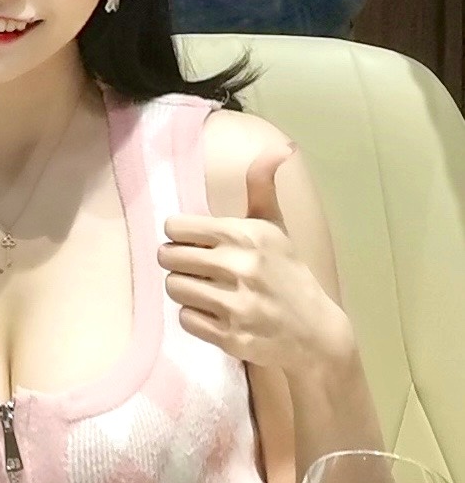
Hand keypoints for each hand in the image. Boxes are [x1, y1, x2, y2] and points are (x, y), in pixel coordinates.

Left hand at [162, 147, 355, 379]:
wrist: (315, 333)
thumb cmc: (287, 273)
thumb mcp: (275, 228)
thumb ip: (263, 187)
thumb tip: (281, 147)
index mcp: (245, 235)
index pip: (175, 227)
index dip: (180, 235)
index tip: (196, 243)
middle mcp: (240, 267)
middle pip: (167, 257)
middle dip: (179, 263)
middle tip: (200, 269)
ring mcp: (236, 304)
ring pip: (173, 287)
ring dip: (185, 290)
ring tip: (209, 290)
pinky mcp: (231, 336)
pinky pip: (184, 318)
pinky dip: (195, 317)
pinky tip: (216, 314)